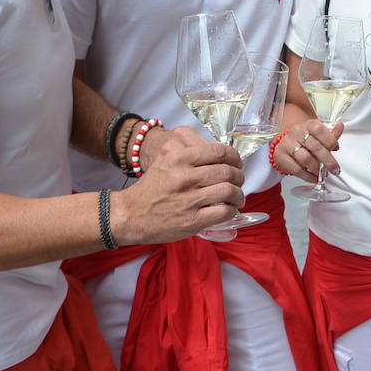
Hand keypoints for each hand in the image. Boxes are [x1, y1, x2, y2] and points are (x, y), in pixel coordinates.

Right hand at [107, 126, 244, 244]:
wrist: (130, 215)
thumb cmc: (151, 187)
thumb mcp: (164, 159)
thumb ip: (187, 150)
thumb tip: (216, 151)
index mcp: (179, 158)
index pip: (219, 152)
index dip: (234, 157)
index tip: (237, 163)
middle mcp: (185, 177)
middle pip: (227, 171)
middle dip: (239, 176)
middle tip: (239, 180)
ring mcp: (189, 200)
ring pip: (228, 191)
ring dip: (238, 195)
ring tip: (237, 197)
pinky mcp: (192, 220)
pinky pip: (223, 212)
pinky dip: (231, 211)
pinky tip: (228, 210)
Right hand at [271, 119, 342, 181]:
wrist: (285, 144)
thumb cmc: (305, 140)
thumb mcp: (319, 135)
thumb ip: (331, 134)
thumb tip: (340, 126)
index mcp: (308, 125)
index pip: (319, 129)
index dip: (330, 140)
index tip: (336, 148)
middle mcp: (297, 132)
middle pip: (314, 146)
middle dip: (328, 160)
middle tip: (335, 169)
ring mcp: (287, 144)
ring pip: (305, 159)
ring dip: (317, 169)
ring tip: (323, 174)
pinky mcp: (280, 156)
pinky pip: (296, 169)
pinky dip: (308, 176)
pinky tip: (314, 178)